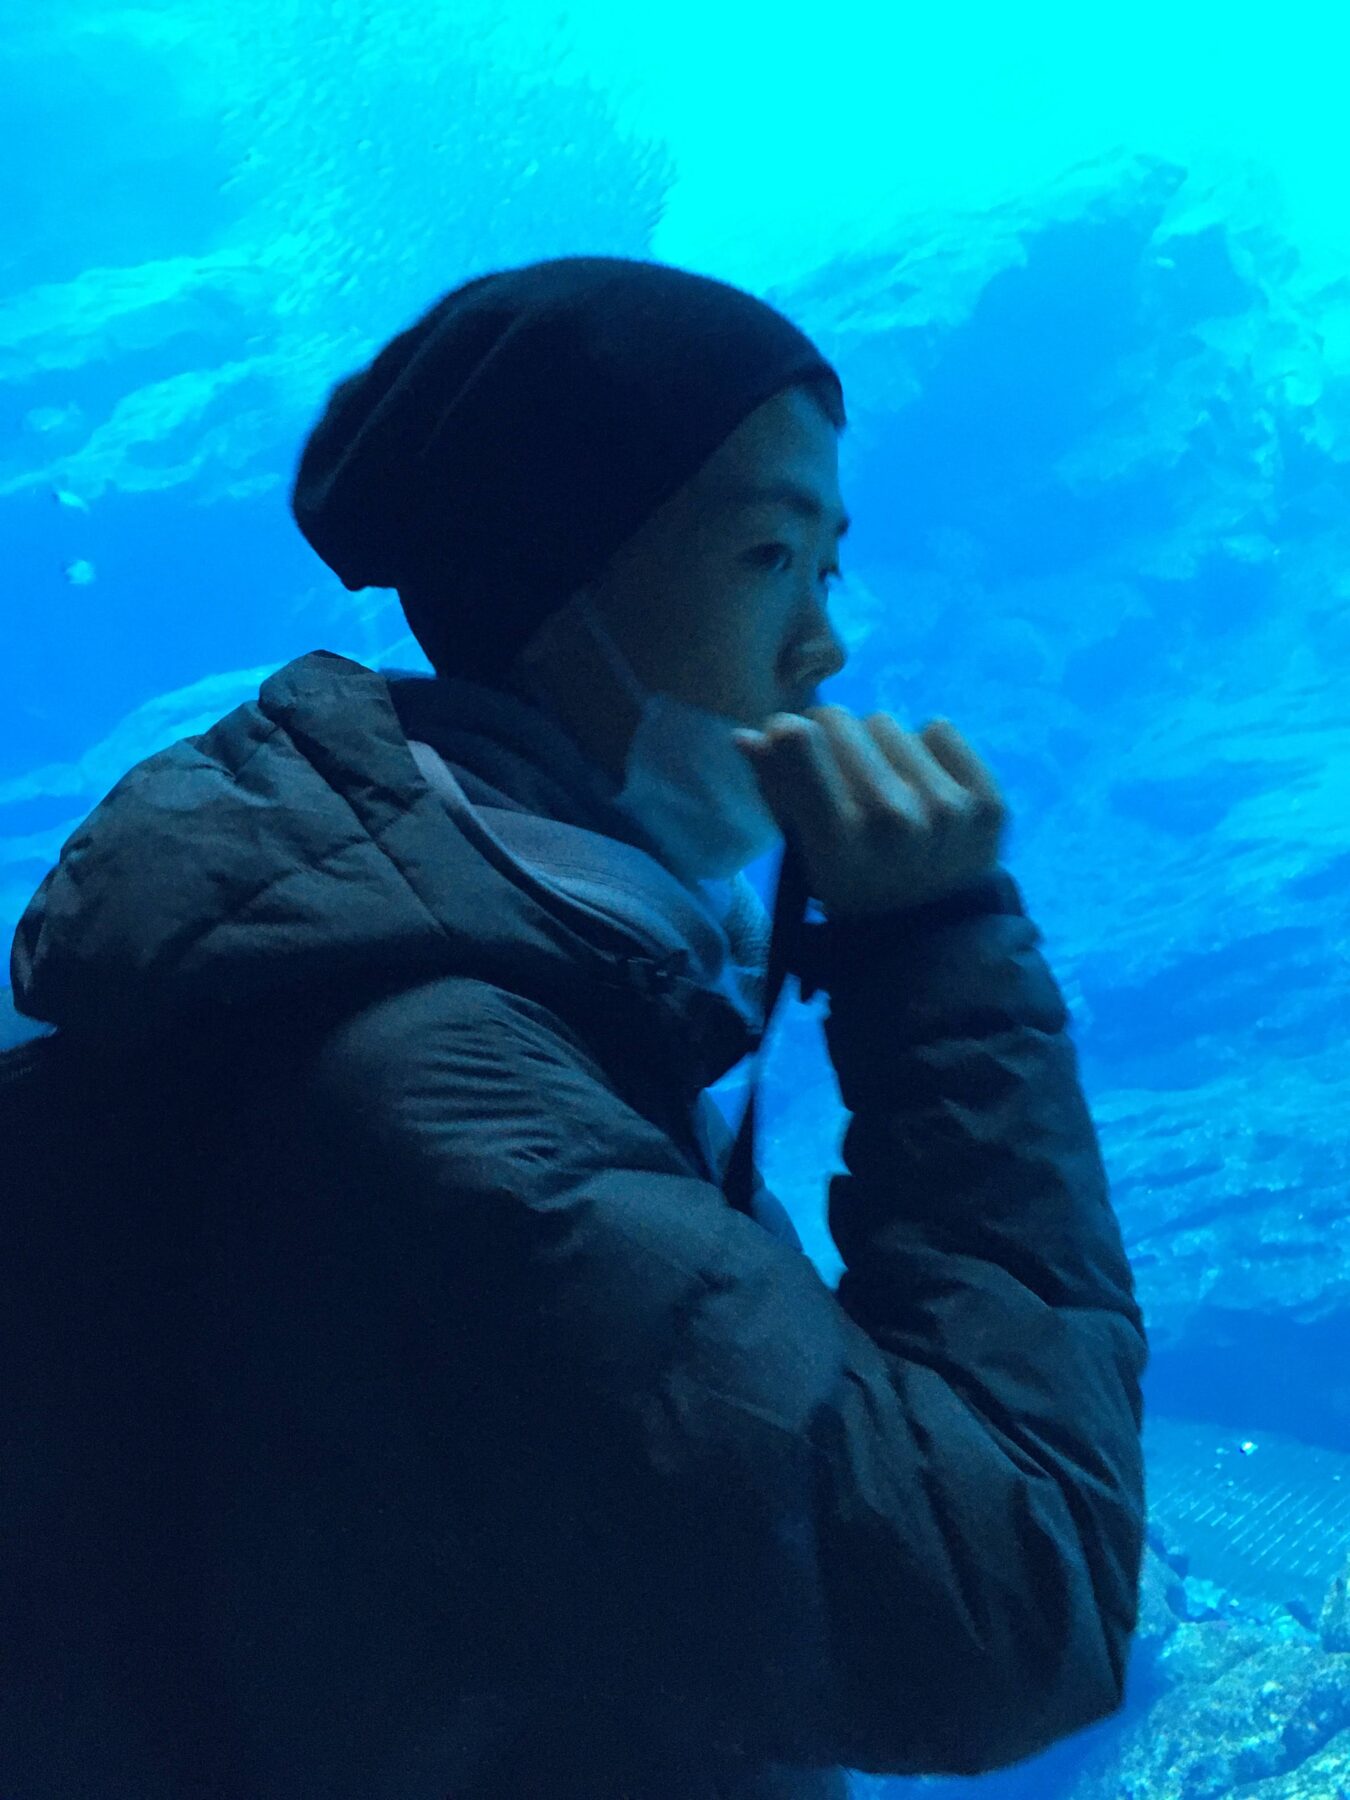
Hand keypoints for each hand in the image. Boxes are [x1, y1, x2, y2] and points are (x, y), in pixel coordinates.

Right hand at [733, 706, 1007, 919]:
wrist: (937, 939)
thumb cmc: (856, 889)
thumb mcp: (806, 855)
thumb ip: (775, 791)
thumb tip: (747, 734)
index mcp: (839, 840)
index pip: (800, 740)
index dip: (789, 731)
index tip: (792, 743)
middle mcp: (895, 818)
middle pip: (844, 722)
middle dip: (833, 739)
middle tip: (842, 772)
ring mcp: (948, 808)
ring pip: (890, 724)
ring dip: (881, 748)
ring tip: (887, 786)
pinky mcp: (987, 800)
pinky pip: (940, 730)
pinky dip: (927, 750)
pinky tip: (926, 785)